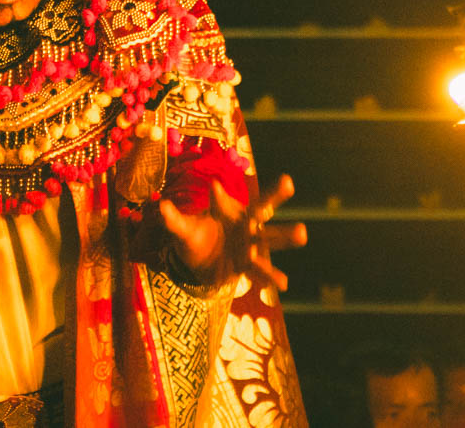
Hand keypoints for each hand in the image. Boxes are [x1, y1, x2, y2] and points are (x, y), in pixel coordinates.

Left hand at [159, 173, 307, 289]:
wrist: (202, 264)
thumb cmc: (195, 238)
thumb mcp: (184, 230)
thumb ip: (175, 220)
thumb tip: (161, 207)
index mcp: (228, 211)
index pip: (224, 199)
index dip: (219, 195)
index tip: (213, 188)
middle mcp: (244, 225)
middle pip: (261, 209)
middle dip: (274, 197)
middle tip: (288, 181)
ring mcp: (249, 245)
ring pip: (269, 238)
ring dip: (286, 235)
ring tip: (302, 232)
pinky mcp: (247, 265)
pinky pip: (261, 271)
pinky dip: (272, 277)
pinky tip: (284, 283)